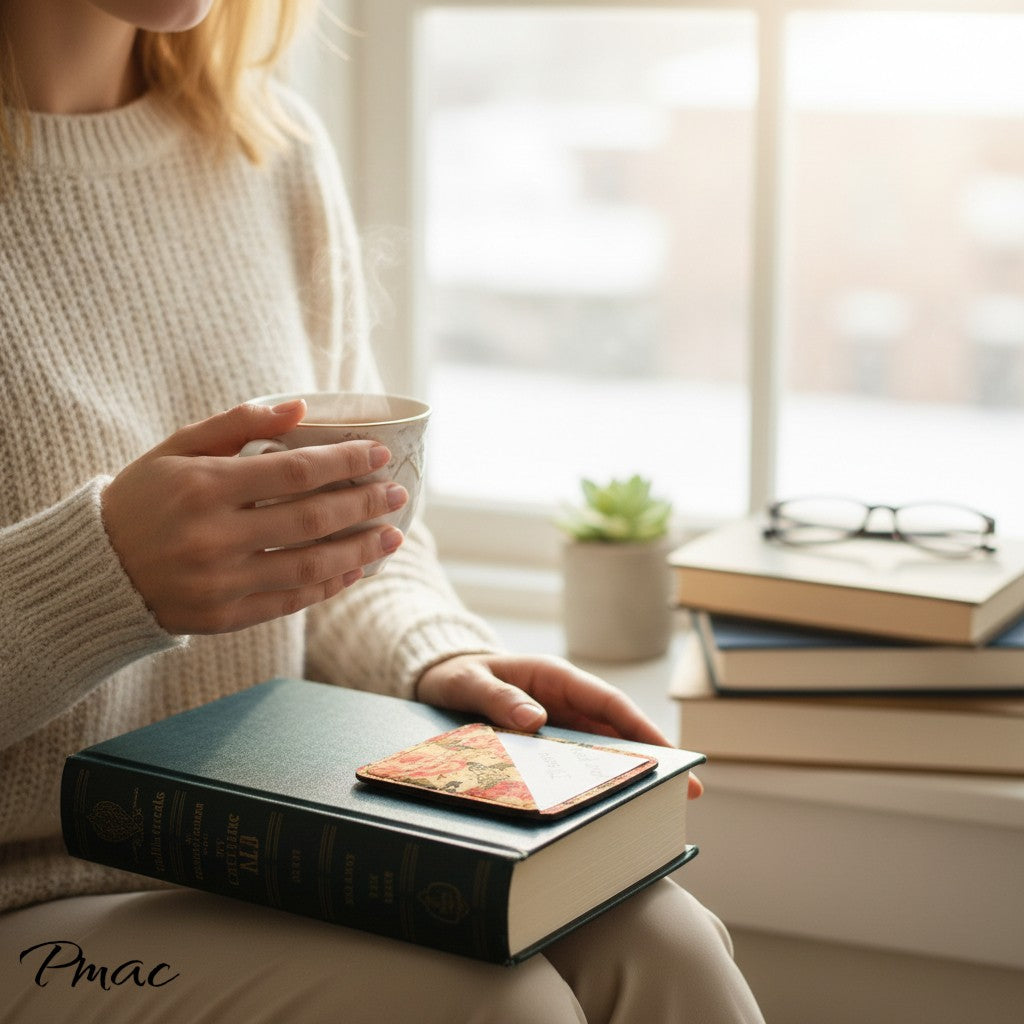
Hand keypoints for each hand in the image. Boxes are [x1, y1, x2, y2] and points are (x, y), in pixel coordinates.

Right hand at [101, 400, 407, 634]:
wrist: (93, 570)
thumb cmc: (142, 498)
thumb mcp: (176, 448)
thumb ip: (236, 423)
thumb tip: (301, 406)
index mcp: (204, 487)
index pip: (295, 471)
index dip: (344, 463)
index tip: (379, 454)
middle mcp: (214, 536)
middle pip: (311, 520)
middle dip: (363, 504)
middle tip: (398, 494)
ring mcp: (219, 581)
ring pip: (309, 567)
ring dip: (358, 550)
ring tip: (392, 537)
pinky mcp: (222, 616)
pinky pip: (290, 602)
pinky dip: (328, 586)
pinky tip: (354, 569)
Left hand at [416, 653, 702, 798]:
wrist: (440, 678)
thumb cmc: (456, 674)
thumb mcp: (469, 683)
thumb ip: (497, 698)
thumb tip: (534, 720)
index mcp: (556, 678)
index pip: (610, 704)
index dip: (643, 729)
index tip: (673, 754)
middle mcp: (565, 701)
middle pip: (618, 731)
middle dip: (653, 759)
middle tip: (687, 794)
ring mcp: (559, 722)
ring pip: (604, 750)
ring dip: (630, 775)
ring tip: (658, 811)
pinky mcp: (548, 742)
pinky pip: (579, 762)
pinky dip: (598, 781)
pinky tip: (608, 810)